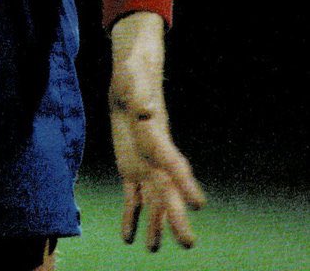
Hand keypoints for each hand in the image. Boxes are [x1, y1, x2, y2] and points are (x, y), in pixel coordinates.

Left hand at [109, 11, 205, 251]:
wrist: (131, 79)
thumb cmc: (135, 76)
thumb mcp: (135, 81)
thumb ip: (141, 98)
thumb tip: (144, 111)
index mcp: (158, 137)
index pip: (174, 164)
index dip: (185, 183)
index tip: (198, 204)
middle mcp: (156, 156)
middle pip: (168, 191)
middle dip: (175, 217)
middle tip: (188, 244)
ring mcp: (144, 164)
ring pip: (152, 199)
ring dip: (153, 223)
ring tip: (152, 250)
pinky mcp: (130, 166)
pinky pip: (131, 195)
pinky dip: (130, 215)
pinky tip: (128, 237)